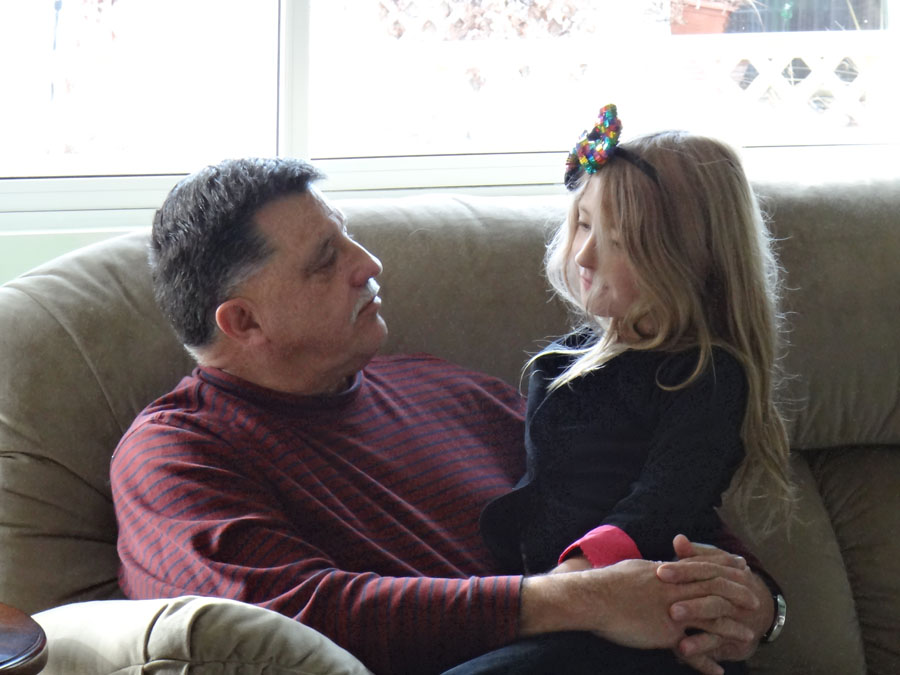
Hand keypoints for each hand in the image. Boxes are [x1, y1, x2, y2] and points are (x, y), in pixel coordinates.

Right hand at [519, 555, 757, 651]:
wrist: (592, 599)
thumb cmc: (606, 584)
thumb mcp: (635, 569)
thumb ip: (653, 569)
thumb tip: (662, 565)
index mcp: (668, 570)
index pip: (704, 565)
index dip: (724, 565)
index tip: (741, 565)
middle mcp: (676, 587)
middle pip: (716, 587)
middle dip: (738, 593)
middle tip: (755, 599)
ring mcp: (674, 609)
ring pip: (713, 616)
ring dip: (733, 628)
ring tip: (749, 637)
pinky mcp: (667, 631)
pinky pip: (694, 647)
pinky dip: (708, 659)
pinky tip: (718, 670)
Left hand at [658, 535, 772, 673]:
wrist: (759, 608)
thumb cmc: (722, 581)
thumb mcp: (711, 566)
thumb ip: (694, 555)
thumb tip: (678, 539)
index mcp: (729, 572)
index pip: (707, 569)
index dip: (684, 570)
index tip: (660, 571)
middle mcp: (737, 596)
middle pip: (715, 597)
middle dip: (694, 604)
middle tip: (670, 609)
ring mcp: (737, 620)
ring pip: (719, 623)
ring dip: (699, 629)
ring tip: (676, 632)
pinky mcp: (735, 641)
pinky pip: (718, 645)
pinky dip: (701, 648)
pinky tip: (682, 651)